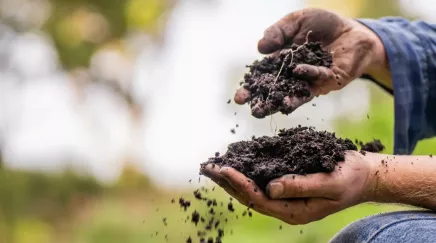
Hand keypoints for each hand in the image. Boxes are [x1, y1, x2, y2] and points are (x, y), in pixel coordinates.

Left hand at [202, 151, 375, 224]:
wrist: (364, 175)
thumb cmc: (350, 177)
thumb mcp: (330, 182)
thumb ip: (301, 186)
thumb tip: (270, 187)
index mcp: (294, 212)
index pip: (259, 199)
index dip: (239, 184)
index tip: (223, 169)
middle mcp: (285, 207)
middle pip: (249, 196)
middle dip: (226, 182)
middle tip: (206, 167)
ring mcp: (285, 197)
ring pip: (251, 189)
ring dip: (231, 178)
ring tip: (212, 166)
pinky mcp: (287, 185)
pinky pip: (261, 180)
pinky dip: (245, 171)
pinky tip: (234, 162)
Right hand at [234, 8, 385, 116]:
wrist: (353, 29)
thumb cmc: (322, 25)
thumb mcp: (295, 22)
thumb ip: (277, 32)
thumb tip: (260, 48)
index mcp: (282, 64)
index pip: (263, 78)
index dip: (251, 88)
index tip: (239, 99)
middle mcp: (294, 77)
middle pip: (275, 91)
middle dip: (261, 101)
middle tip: (249, 109)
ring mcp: (311, 81)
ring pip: (293, 94)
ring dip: (280, 102)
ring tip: (267, 110)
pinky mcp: (328, 80)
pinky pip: (316, 78)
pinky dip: (306, 73)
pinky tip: (296, 72)